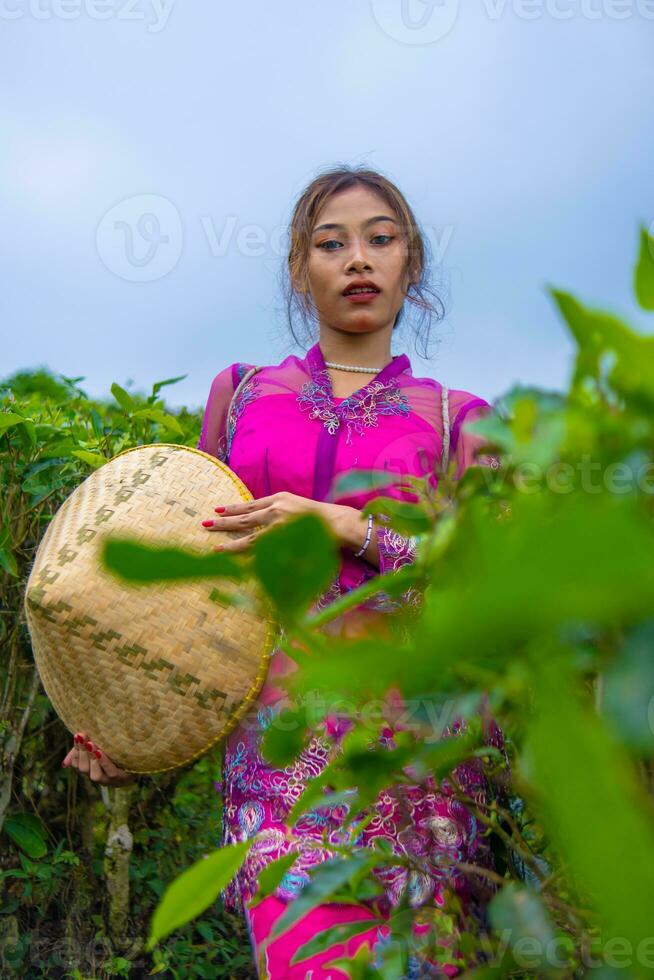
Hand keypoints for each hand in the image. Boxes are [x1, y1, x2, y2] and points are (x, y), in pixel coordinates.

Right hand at [61, 731, 137, 786]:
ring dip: (92, 759)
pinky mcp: (124, 779)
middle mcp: (100, 778)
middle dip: (82, 752)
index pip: (78, 764)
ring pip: (95, 775)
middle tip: (82, 736)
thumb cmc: (119, 749)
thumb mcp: (100, 747)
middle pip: (84, 769)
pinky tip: (100, 751)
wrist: (145, 754)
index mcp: (93, 769)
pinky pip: (111, 772)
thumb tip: (65, 763)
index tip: (78, 735)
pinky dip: (104, 762)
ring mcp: (111, 780)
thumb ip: (83, 753)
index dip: (76, 751)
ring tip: (91, 744)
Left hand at [200, 491, 372, 556]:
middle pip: (244, 518)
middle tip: (205, 524)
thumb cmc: (320, 516)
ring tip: (215, 548)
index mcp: (279, 499)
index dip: (233, 508)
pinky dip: (250, 559)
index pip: (250, 505)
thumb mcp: (297, 506)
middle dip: (223, 522)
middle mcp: (276, 510)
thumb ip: (280, 511)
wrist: (339, 523)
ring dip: (231, 544)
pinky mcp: (285, 541)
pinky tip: (238, 563)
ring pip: (250, 537)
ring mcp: (280, 526)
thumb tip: (265, 518)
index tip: (217, 509)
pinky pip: (263, 553)